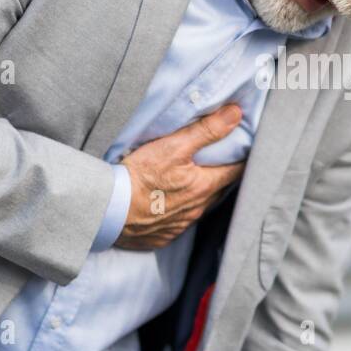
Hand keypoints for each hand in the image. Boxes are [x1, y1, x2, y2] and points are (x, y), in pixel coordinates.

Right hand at [113, 104, 245, 250]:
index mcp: (203, 187)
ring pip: (198, 207)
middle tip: (219, 160)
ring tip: (192, 180)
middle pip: (218, 190)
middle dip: (221, 176)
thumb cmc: (139, 177)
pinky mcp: (161, 236)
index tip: (242, 148)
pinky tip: (168, 202)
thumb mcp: (173, 146)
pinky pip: (177, 223)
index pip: (235, 171)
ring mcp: (179, 226)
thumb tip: (235, 115)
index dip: (240, 158)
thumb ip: (206, 130)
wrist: (107, 211)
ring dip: (199, 194)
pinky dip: (178, 211)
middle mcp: (196, 210)